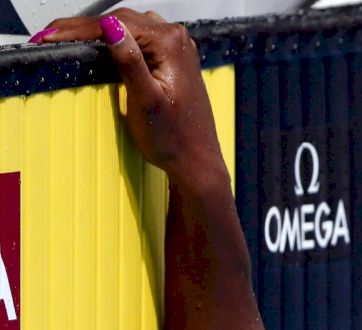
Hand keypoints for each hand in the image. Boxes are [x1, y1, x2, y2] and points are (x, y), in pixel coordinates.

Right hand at [38, 10, 224, 186]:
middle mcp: (177, 40)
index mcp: (170, 44)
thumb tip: (111, 28)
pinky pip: (140, 39)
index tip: (49, 35)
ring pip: (129, 27)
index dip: (78, 29)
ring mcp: (177, 48)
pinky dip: (116, 40)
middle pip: (122, 21)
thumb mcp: (145, 100)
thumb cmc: (173, 138)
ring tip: (66, 37)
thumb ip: (129, 61)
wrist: (195, 160)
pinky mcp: (174, 59)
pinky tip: (97, 45)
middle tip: (49, 35)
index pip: (117, 25)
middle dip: (83, 27)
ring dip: (98, 31)